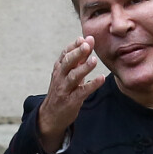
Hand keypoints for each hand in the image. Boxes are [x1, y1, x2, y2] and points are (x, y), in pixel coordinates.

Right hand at [37, 36, 104, 153]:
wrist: (51, 115)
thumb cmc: (62, 91)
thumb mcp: (67, 75)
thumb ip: (78, 60)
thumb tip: (87, 42)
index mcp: (59, 69)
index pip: (65, 54)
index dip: (73, 46)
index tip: (84, 38)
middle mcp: (60, 77)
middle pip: (67, 62)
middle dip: (77, 53)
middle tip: (87, 44)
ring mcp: (64, 89)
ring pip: (73, 76)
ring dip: (84, 68)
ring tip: (94, 60)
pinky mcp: (71, 101)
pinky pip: (82, 92)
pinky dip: (92, 85)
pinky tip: (101, 78)